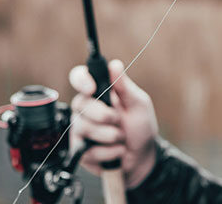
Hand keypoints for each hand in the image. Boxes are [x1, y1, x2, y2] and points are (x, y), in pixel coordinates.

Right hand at [69, 59, 158, 187]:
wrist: (142, 157)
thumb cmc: (141, 126)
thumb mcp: (138, 104)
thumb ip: (125, 87)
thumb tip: (114, 64)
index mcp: (99, 92)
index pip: (79, 77)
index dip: (81, 80)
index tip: (92, 89)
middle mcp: (86, 108)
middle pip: (80, 103)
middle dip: (104, 114)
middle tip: (119, 120)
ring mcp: (80, 128)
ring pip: (84, 127)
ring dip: (110, 134)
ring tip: (121, 137)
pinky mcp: (79, 150)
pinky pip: (87, 149)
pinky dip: (108, 151)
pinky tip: (117, 151)